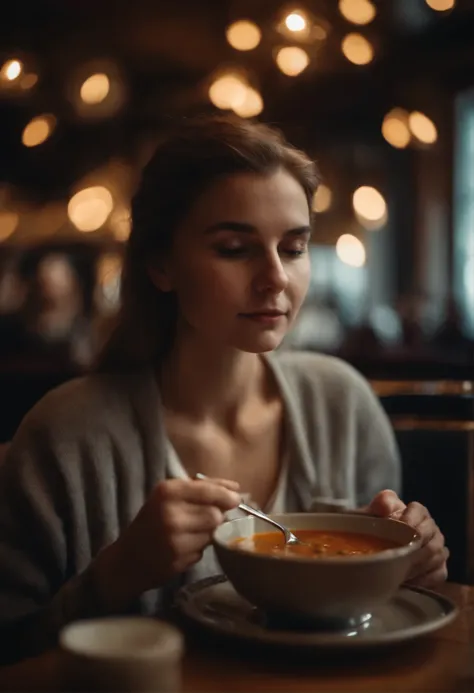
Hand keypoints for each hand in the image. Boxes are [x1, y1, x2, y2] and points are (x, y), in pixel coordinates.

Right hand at [94, 477, 239, 608]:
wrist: (126, 559)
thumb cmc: (151, 522)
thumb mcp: (167, 496)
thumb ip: (199, 489)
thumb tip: (236, 489)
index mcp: (167, 491)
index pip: (209, 491)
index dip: (227, 495)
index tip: (236, 498)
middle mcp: (170, 513)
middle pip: (215, 514)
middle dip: (216, 517)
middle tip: (206, 519)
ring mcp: (174, 539)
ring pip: (212, 533)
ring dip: (208, 534)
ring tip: (190, 533)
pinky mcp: (178, 560)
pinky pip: (203, 551)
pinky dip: (198, 549)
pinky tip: (183, 548)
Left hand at [366, 490, 448, 587]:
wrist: (372, 548)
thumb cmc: (375, 528)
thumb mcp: (373, 512)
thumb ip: (381, 503)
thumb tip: (386, 506)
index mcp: (417, 512)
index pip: (420, 512)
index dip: (411, 520)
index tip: (400, 529)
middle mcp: (431, 529)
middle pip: (433, 536)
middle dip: (416, 547)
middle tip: (400, 555)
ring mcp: (437, 548)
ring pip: (437, 555)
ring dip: (420, 564)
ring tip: (402, 569)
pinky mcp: (438, 568)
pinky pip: (439, 574)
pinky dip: (425, 578)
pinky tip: (409, 580)